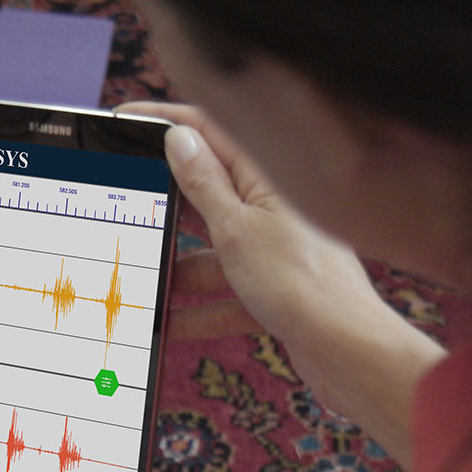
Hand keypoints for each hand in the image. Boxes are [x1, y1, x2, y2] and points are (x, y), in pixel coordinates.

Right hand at [120, 102, 380, 344]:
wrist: (348, 351)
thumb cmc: (301, 284)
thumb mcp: (235, 229)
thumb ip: (203, 184)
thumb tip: (178, 137)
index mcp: (265, 178)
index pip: (209, 133)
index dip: (166, 123)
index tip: (125, 120)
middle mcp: (270, 208)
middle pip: (206, 193)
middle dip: (164, 203)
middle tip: (122, 207)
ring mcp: (273, 250)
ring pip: (212, 250)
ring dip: (180, 268)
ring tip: (144, 281)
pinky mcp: (274, 289)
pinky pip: (226, 293)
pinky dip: (200, 309)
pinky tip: (169, 324)